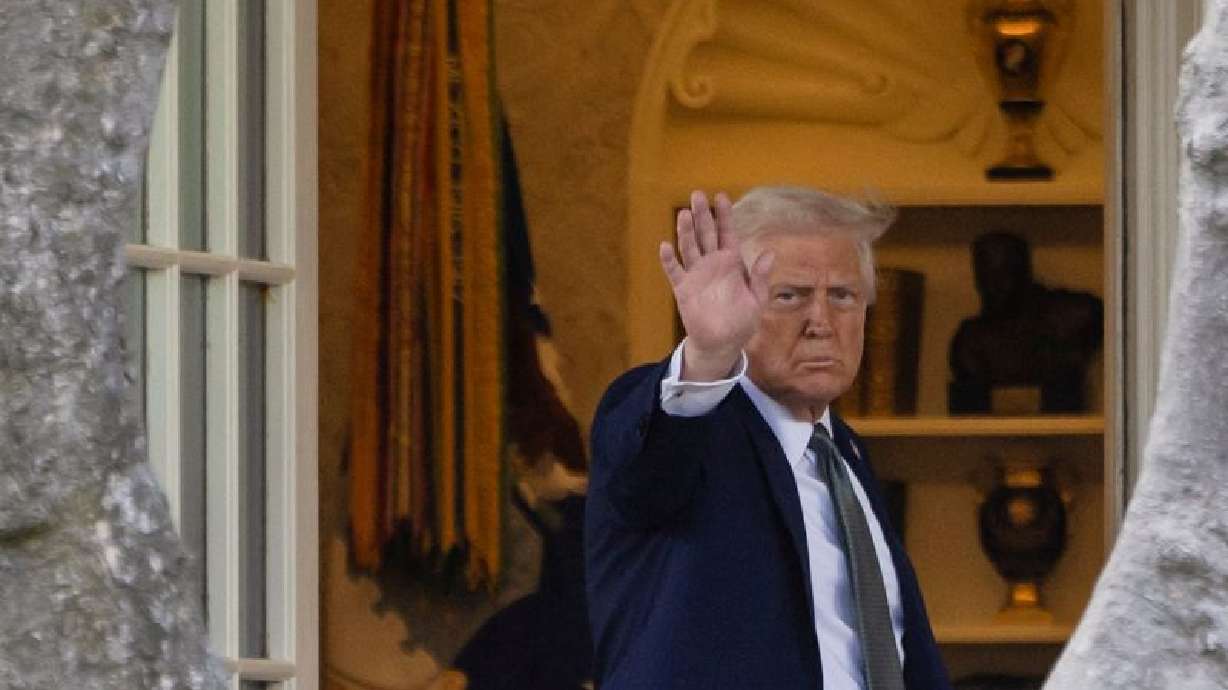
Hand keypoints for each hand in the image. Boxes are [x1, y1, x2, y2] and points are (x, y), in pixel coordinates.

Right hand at [660, 190, 773, 380]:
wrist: (722, 342)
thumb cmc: (742, 321)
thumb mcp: (757, 300)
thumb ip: (760, 277)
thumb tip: (769, 254)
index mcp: (732, 263)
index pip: (727, 233)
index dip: (724, 215)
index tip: (721, 196)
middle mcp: (712, 264)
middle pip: (705, 234)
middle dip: (702, 215)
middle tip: (697, 194)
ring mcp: (696, 274)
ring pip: (689, 247)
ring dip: (685, 231)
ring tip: (683, 214)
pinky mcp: (683, 289)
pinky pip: (675, 271)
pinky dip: (669, 259)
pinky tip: (665, 246)